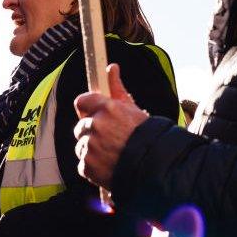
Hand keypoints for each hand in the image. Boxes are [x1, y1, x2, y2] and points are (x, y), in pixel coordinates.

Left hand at [73, 64, 148, 189]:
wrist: (155, 168)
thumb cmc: (147, 138)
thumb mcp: (132, 109)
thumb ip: (117, 88)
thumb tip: (111, 67)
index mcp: (108, 108)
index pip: (82, 101)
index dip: (87, 109)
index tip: (93, 115)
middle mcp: (97, 125)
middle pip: (81, 126)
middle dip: (91, 133)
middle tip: (110, 140)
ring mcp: (91, 146)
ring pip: (82, 146)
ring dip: (92, 150)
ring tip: (112, 154)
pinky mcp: (88, 165)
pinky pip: (83, 164)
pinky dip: (93, 167)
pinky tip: (109, 165)